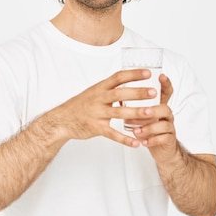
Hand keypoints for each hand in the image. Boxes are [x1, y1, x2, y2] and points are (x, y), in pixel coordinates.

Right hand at [43, 69, 159, 147]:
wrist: (62, 120)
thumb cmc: (79, 106)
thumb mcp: (93, 92)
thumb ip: (108, 88)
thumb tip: (126, 80)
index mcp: (99, 88)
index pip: (118, 77)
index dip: (133, 74)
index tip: (148, 73)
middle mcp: (99, 98)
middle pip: (121, 93)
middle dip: (138, 92)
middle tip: (154, 92)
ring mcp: (97, 113)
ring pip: (119, 113)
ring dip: (136, 113)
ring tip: (151, 113)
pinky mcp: (96, 127)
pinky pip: (112, 134)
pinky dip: (124, 139)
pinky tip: (136, 142)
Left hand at [128, 74, 180, 163]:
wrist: (161, 148)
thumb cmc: (149, 128)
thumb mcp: (142, 115)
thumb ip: (134, 105)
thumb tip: (117, 94)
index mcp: (159, 106)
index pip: (166, 92)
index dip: (165, 84)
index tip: (161, 76)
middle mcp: (166, 115)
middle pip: (165, 108)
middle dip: (154, 109)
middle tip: (144, 111)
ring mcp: (169, 127)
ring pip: (164, 125)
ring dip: (149, 128)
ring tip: (137, 131)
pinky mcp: (169, 140)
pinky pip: (163, 139)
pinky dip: (152, 140)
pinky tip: (143, 142)